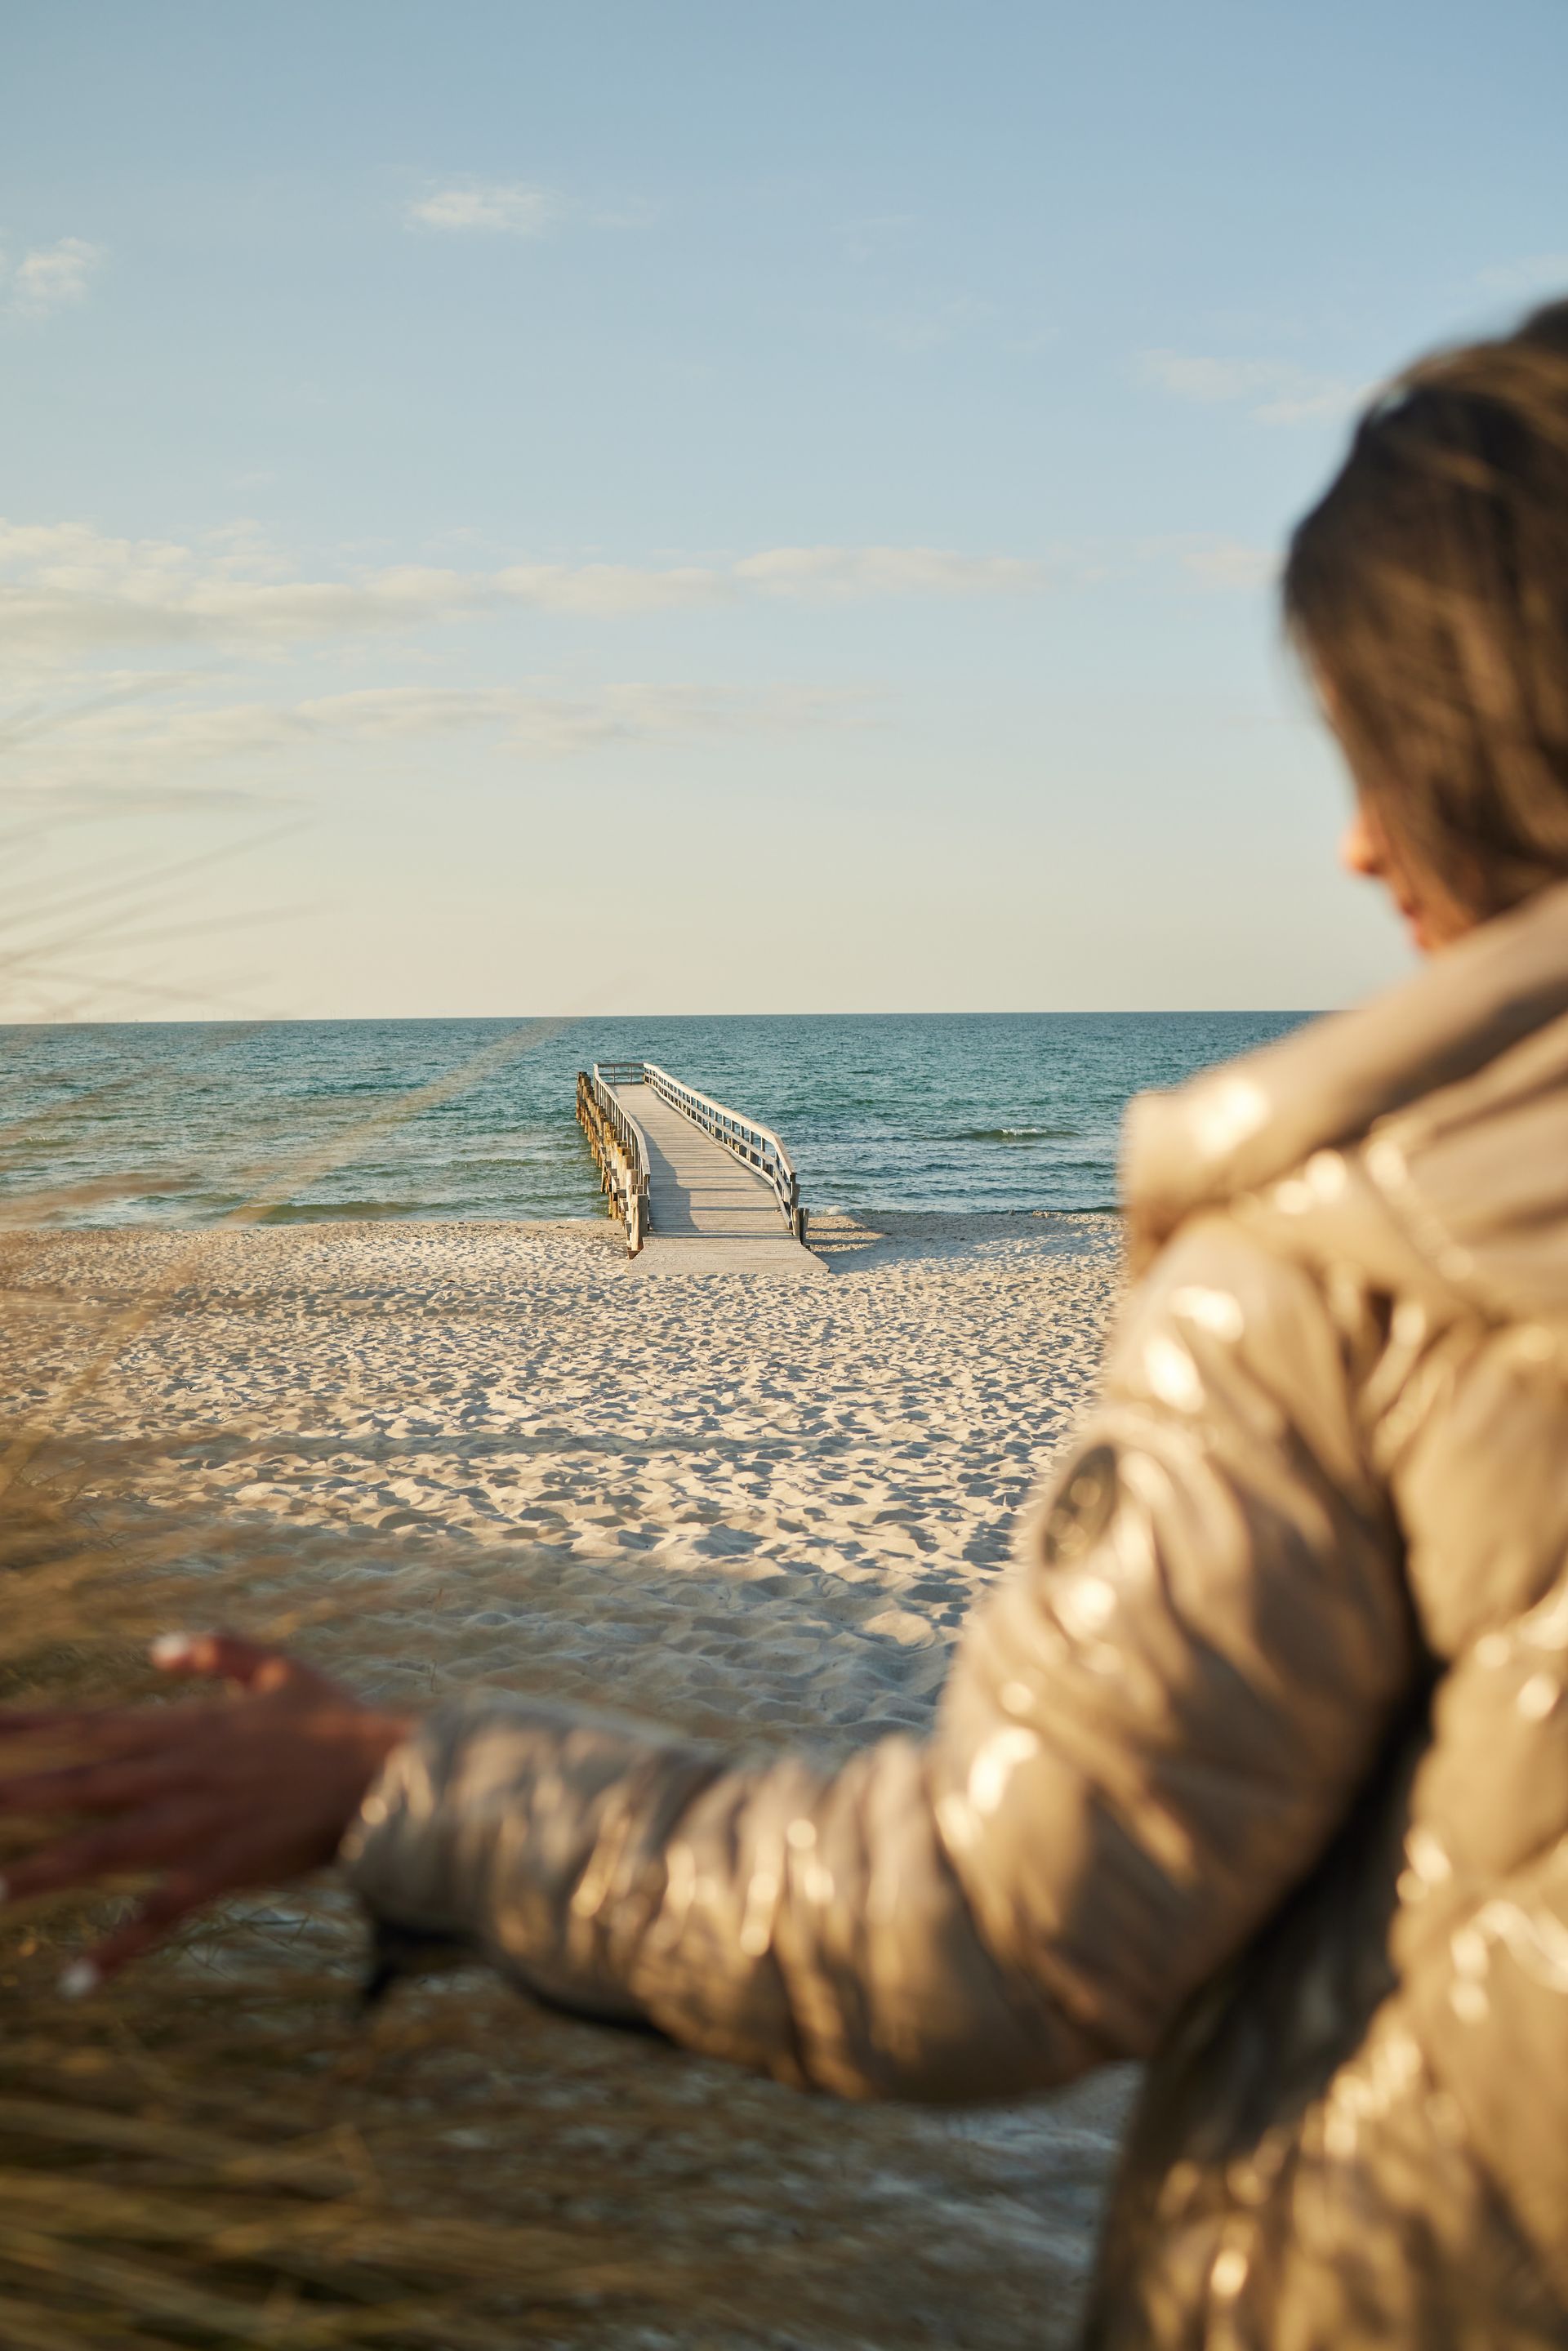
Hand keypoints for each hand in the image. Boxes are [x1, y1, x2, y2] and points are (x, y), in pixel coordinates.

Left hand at [0, 1632, 411, 1992]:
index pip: (89, 1724)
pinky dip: (116, 1947)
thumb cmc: (337, 1718)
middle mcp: (178, 1775)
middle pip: (77, 1786)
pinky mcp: (223, 1870)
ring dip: (41, 1873)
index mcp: (186, 1727)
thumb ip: (216, 1651)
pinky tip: (76, 1978)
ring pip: (102, 1851)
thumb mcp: (278, 1666)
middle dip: (13, 1794)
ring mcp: (197, 1825)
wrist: (387, 1770)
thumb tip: (156, 1648)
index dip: (28, 1726)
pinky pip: (159, 1915)